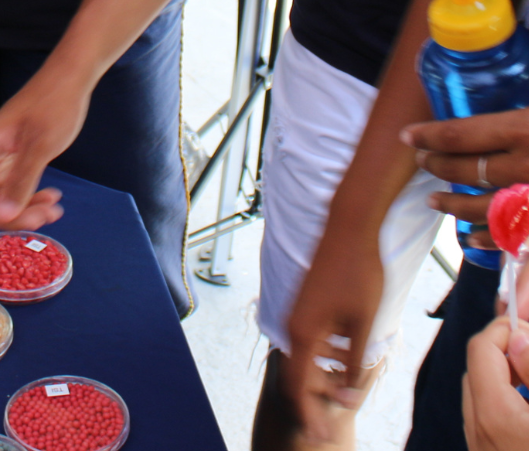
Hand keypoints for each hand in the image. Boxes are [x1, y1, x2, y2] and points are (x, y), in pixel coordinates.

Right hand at [0, 69, 87, 251]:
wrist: (71, 79)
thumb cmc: (53, 102)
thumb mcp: (40, 144)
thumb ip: (20, 181)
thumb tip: (0, 217)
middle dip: (8, 217)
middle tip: (41, 219)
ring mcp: (4, 160)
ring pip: (4, 199)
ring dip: (25, 211)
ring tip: (54, 209)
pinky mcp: (20, 161)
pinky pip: (18, 190)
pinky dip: (34, 200)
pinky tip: (54, 199)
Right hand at [284, 222, 385, 442]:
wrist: (350, 226)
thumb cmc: (360, 273)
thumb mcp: (363, 326)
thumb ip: (353, 366)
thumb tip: (346, 398)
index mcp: (303, 333)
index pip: (297, 388)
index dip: (307, 415)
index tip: (320, 436)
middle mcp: (293, 323)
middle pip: (297, 375)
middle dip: (315, 399)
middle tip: (337, 416)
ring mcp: (298, 311)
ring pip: (304, 357)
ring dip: (321, 377)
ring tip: (346, 388)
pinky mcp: (306, 302)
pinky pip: (309, 339)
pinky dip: (323, 356)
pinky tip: (346, 355)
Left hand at [401, 109, 528, 229]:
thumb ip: (517, 113)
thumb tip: (488, 107)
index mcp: (522, 129)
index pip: (459, 135)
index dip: (428, 136)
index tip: (408, 135)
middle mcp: (524, 167)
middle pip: (464, 170)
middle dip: (436, 164)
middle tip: (421, 160)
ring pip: (482, 207)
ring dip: (452, 205)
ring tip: (433, 200)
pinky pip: (510, 235)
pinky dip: (487, 238)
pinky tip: (472, 238)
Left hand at [464, 317, 528, 450]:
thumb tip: (517, 338)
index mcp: (495, 413)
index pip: (481, 346)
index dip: (505, 330)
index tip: (528, 329)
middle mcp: (477, 429)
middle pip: (478, 367)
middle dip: (506, 352)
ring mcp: (479, 445)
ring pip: (480, 392)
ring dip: (505, 377)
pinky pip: (485, 417)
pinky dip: (504, 401)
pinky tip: (526, 406)